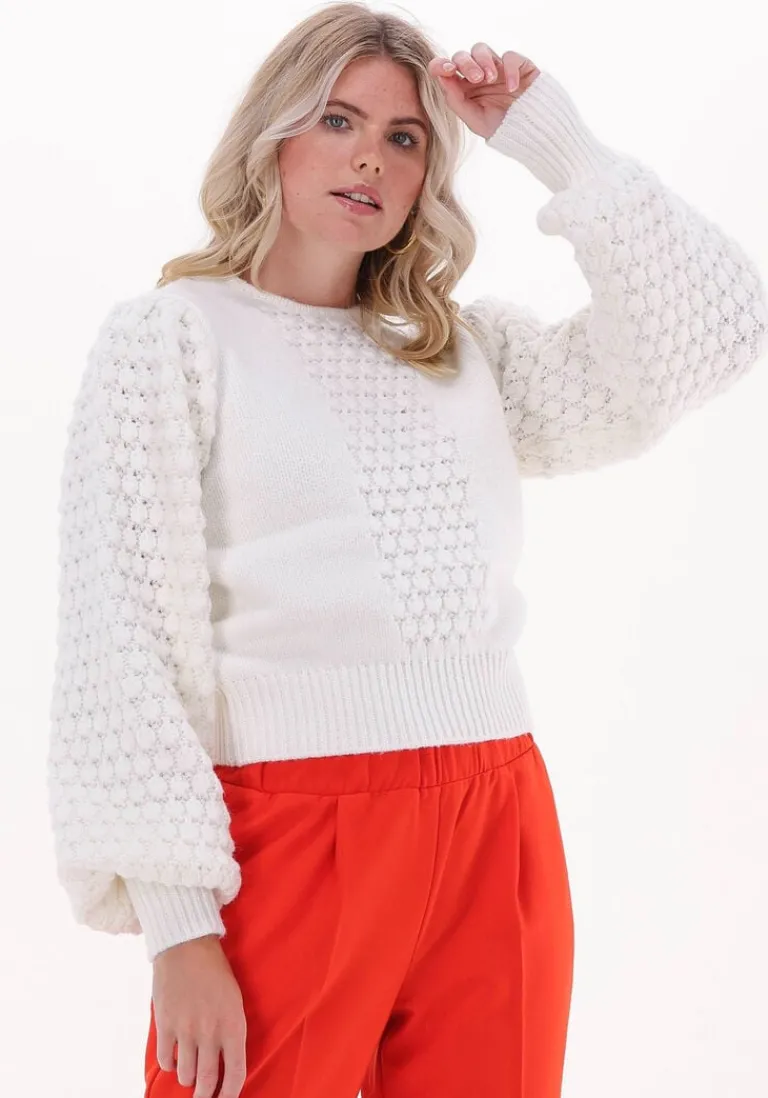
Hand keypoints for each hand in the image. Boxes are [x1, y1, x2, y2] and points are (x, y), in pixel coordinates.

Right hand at [152, 934, 246, 1097]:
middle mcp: (211, 1031)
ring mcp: (186, 1029)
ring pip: (186, 1074)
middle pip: (208, 1082)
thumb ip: (231, 1030)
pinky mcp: (165, 1024)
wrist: (187, 945)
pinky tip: (174, 1056)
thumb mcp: (234, 999)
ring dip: (188, 1076)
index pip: (236, 1073)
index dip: (230, 1094)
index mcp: (234, 1024)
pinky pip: (166, 1059)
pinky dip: (170, 1063)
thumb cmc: (215, 971)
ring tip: (190, 1069)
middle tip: (203, 1097)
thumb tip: (227, 1060)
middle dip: (205, 1096)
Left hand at [427, 43, 540, 139]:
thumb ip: (456, 101)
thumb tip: (441, 78)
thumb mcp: (475, 120)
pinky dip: (510, 70)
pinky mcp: (517, 65)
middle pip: (463, 55)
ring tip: (490, 80)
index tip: (446, 70)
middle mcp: (477, 75)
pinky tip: (512, 88)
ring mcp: (497, 68)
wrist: (532, 132)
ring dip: (483, 61)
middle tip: (476, 79)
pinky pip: (510, 56)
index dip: (441, 64)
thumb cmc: (502, 128)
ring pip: (481, 48)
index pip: (446, 68)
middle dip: (466, 63)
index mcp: (463, 88)